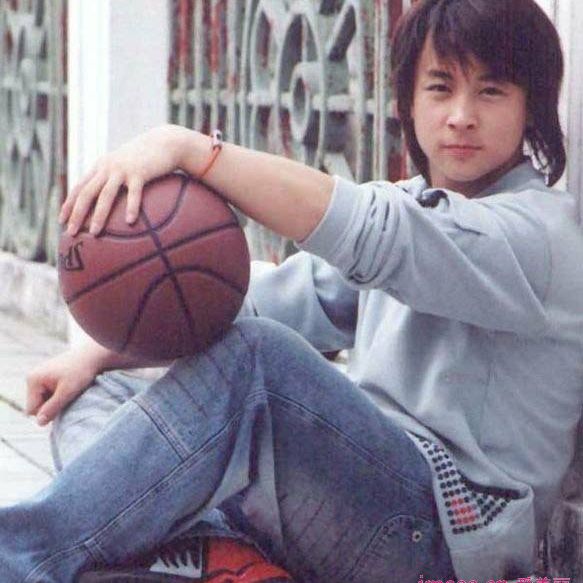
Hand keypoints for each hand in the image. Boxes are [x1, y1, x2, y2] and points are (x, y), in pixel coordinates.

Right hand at [26, 348, 101, 425]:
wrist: (92, 356)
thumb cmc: (81, 372)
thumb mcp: (67, 392)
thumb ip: (52, 408)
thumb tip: (39, 423)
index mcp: (33, 380)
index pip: (32, 409)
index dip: (48, 412)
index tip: (64, 404)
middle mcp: (33, 377)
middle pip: (37, 405)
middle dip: (52, 405)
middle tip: (69, 397)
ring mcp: (40, 376)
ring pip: (44, 400)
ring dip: (57, 400)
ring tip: (71, 391)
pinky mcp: (48, 377)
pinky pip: (49, 393)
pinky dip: (59, 394)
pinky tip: (70, 387)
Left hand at [60, 124, 193, 236]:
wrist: (165, 142)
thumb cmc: (146, 159)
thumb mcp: (124, 166)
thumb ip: (114, 180)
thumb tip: (108, 204)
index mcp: (101, 167)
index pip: (79, 187)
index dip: (68, 204)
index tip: (61, 221)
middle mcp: (108, 168)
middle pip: (87, 193)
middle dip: (76, 213)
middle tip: (70, 232)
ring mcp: (123, 170)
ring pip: (106, 194)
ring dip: (98, 215)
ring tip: (94, 233)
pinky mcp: (140, 172)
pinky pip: (134, 193)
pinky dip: (131, 207)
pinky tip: (129, 222)